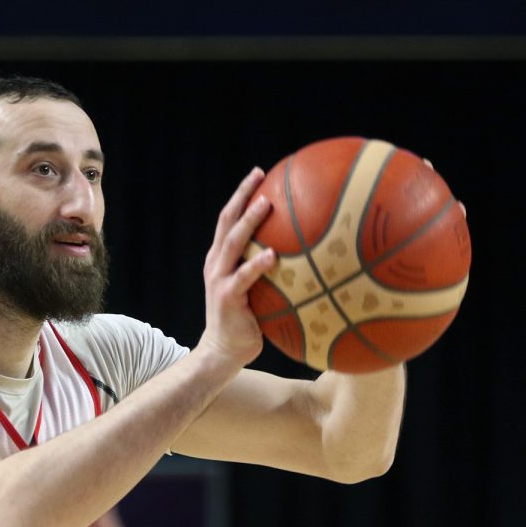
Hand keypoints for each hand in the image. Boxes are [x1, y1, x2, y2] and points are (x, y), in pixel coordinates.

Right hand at [200, 167, 276, 367]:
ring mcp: (219, 278)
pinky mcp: (226, 297)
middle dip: (242, 195)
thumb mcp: (254, 291)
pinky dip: (257, 264)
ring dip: (249, 221)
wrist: (222, 353)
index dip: (241, 194)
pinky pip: (243, 277)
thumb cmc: (246, 321)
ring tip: (266, 203)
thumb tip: (309, 258)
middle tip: (259, 175)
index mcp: (220, 258)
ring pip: (233, 241)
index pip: (228, 218)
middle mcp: (216, 263)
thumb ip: (269, 273)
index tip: (259, 173)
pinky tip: (273, 255)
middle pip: (227, 220)